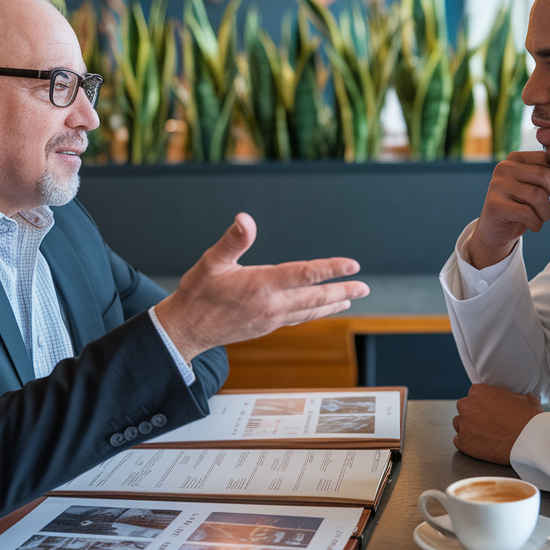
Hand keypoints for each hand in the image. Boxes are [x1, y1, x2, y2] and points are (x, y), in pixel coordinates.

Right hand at [156, 213, 369, 359]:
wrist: (185, 330)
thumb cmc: (197, 292)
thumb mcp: (211, 261)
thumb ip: (233, 240)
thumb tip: (245, 218)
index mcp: (261, 286)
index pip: (304, 275)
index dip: (330, 269)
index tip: (352, 265)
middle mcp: (271, 305)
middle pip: (315, 298)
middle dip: (342, 290)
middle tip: (365, 287)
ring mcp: (270, 319)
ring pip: (309, 311)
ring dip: (333, 304)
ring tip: (351, 299)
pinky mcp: (266, 327)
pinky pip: (298, 319)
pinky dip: (315, 313)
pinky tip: (321, 310)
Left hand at [452, 383, 543, 465]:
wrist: (529, 440)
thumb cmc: (529, 418)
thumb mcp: (526, 398)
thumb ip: (514, 396)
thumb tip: (518, 399)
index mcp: (478, 391)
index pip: (474, 395)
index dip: (484, 404)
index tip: (491, 411)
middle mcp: (467, 405)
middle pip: (465, 409)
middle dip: (474, 415)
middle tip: (489, 424)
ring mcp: (463, 424)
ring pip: (460, 424)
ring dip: (469, 428)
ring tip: (485, 435)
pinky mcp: (462, 442)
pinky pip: (460, 441)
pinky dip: (469, 444)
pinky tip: (482, 445)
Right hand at [467, 151, 549, 268]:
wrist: (496, 229)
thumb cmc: (521, 206)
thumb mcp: (537, 188)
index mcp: (516, 158)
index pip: (547, 159)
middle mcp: (504, 167)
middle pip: (544, 176)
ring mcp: (497, 185)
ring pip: (538, 196)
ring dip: (546, 213)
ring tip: (541, 218)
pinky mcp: (494, 204)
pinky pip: (527, 213)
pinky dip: (536, 223)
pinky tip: (533, 225)